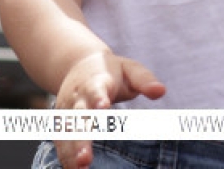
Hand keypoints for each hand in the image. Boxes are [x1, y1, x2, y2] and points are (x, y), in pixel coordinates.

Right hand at [55, 51, 165, 168]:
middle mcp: (78, 97)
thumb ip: (144, 80)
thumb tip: (161, 91)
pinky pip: (61, 140)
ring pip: (67, 132)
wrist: (78, 64)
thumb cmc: (111, 71)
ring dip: (71, 151)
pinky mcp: (62, 122)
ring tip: (80, 168)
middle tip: (86, 158)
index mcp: (96, 81)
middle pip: (78, 117)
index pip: (96, 89)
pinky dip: (65, 155)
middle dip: (81, 138)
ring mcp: (67, 110)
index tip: (103, 106)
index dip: (98, 98)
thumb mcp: (130, 69)